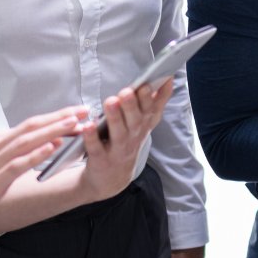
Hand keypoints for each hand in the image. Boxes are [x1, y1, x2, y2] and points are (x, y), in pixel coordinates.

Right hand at [0, 108, 86, 239]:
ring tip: (74, 123)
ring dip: (53, 130)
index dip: (55, 117)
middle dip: (60, 117)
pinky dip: (36, 155)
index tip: (77, 111)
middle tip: (84, 110)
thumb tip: (39, 148)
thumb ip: (12, 157)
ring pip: (27, 141)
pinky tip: (52, 148)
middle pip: (32, 127)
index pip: (30, 125)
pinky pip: (17, 164)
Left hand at [74, 78, 175, 202]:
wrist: (112, 179)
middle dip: (133, 105)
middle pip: (135, 119)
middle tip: (128, 91)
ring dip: (114, 117)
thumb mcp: (145, 123)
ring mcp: (118, 149)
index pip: (152, 109)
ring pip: (118, 132)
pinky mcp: (101, 159)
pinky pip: (96, 147)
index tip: (157, 80)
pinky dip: (92, 137)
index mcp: (143, 125)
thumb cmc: (128, 143)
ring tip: (111, 101)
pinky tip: (88, 126)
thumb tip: (169, 79)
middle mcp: (134, 137)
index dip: (156, 96)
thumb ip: (156, 101)